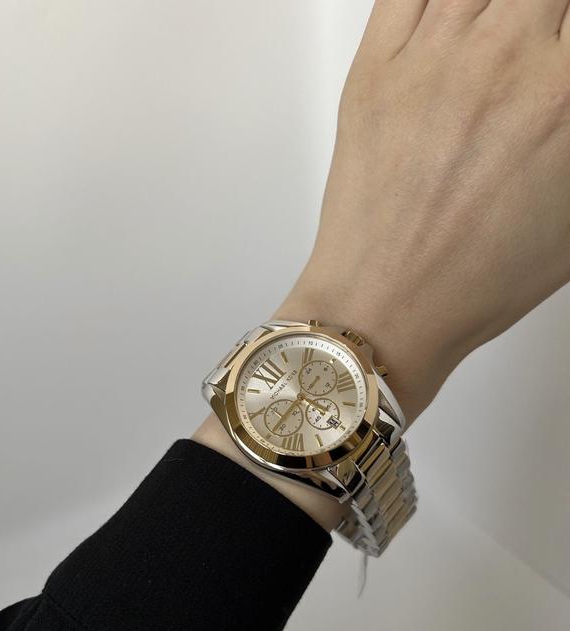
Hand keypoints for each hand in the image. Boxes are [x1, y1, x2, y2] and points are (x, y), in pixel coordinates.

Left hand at [277, 0, 569, 424]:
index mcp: (568, 97)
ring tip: (499, 41)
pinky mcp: (375, 66)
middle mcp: (505, 60)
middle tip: (536, 45)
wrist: (386, 306)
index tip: (562, 51)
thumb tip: (566, 82)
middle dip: (546, 16)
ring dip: (501, 10)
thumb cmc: (475, 281)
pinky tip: (454, 22)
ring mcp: (434, 57)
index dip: (569, 37)